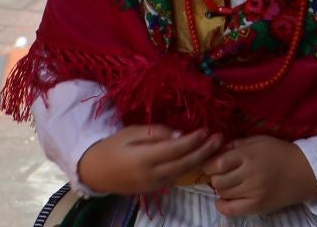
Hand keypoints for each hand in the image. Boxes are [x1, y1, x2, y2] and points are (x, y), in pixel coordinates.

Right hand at [77, 126, 224, 196]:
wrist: (96, 172)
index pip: (176, 149)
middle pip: (185, 163)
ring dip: (201, 159)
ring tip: (216, 147)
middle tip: (220, 138)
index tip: (207, 129)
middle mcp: (152, 174)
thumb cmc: (112, 146)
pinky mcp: (155, 188)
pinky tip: (199, 157)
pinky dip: (190, 167)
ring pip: (183, 172)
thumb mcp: (131, 132)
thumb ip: (157, 133)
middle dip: (205, 151)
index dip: (194, 140)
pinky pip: (177, 176)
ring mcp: (154, 184)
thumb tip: (180, 134)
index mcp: (144, 158)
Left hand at [203, 135, 316, 217]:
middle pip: (218, 180)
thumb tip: (215, 150)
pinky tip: (224, 199)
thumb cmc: (279, 153)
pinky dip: (223, 205)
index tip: (211, 164)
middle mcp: (249, 175)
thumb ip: (236, 144)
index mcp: (248, 155)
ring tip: (230, 183)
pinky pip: (231, 210)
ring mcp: (253, 192)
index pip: (217, 163)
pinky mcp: (258, 206)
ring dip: (222, 189)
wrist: (303, 172)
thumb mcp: (258, 141)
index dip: (209, 164)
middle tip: (221, 174)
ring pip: (223, 194)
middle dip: (215, 177)